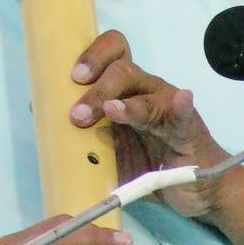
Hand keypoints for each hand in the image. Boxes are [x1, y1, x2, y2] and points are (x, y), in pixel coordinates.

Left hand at [69, 29, 228, 219]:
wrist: (198, 190)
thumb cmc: (152, 166)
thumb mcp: (112, 153)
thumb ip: (86, 140)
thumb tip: (45, 130)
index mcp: (126, 91)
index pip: (110, 54)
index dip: (89, 57)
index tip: (66, 80)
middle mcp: (147, 91)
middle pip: (122, 68)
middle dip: (96, 88)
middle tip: (78, 114)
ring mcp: (169, 108)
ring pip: (145, 89)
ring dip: (123, 103)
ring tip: (109, 113)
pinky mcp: (189, 130)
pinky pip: (183, 115)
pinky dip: (181, 105)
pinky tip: (182, 99)